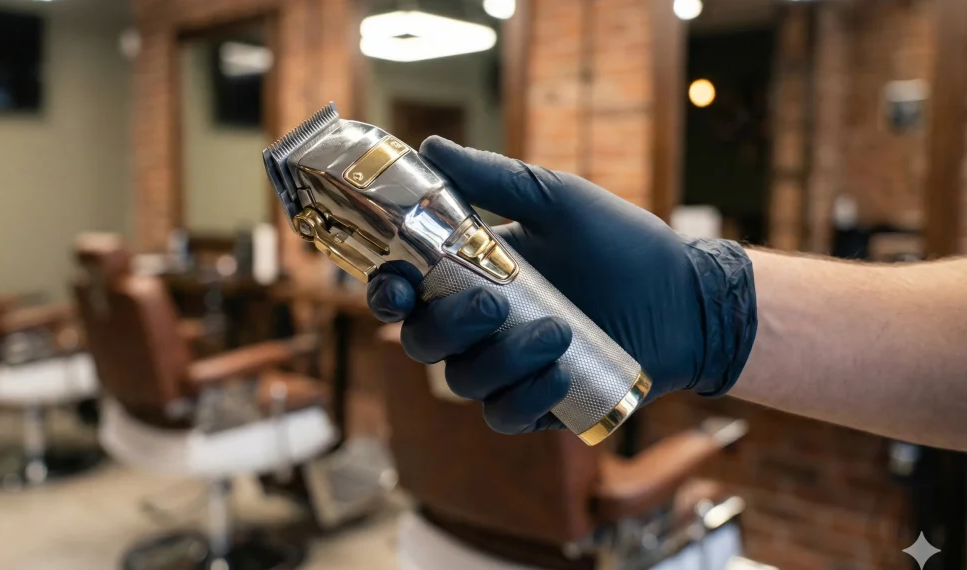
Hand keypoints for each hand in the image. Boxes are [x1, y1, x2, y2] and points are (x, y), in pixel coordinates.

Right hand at [368, 137, 755, 434]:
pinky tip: (559, 371)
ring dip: (501, 359)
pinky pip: (505, 416)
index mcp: (469, 274)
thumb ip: (494, 179)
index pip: (404, 290)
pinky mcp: (539, 401)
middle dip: (447, 325)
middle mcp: (478, 325)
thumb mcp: (559, 200)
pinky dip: (524, 396)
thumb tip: (430, 146)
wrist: (687, 297)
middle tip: (495, 304)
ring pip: (463, 381)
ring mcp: (507, 366)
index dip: (387, 292)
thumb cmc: (622, 243)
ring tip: (558, 332)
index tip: (400, 283)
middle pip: (422, 341)